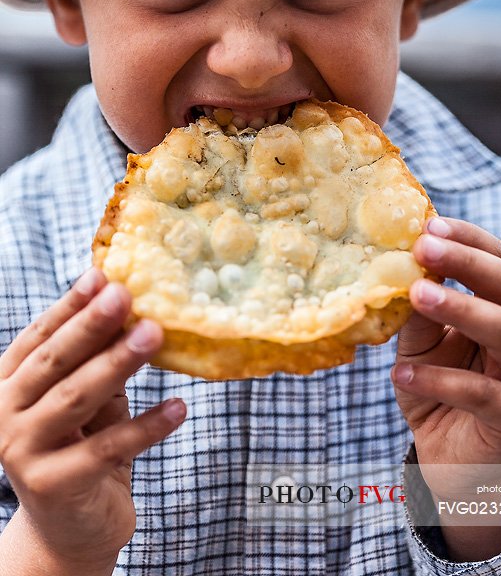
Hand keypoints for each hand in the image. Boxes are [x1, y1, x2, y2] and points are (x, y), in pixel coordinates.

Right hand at [0, 269, 186, 567]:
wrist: (67, 529)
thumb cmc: (80, 445)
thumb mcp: (85, 395)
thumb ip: (95, 357)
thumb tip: (130, 302)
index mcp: (8, 383)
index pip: (39, 337)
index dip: (70, 305)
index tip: (102, 275)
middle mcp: (5, 414)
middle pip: (54, 362)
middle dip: (92, 325)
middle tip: (126, 294)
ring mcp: (23, 452)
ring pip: (76, 398)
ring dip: (118, 363)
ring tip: (154, 334)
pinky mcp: (53, 485)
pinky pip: (108, 448)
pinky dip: (147, 426)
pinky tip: (180, 407)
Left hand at [392, 217, 500, 494]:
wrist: (449, 455)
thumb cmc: (437, 387)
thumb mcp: (421, 342)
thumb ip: (418, 309)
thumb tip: (397, 266)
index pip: (499, 262)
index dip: (469, 241)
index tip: (430, 225)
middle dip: (468, 262)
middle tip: (423, 248)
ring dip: (461, 308)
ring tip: (415, 295)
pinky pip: (482, 393)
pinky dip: (439, 380)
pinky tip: (400, 372)